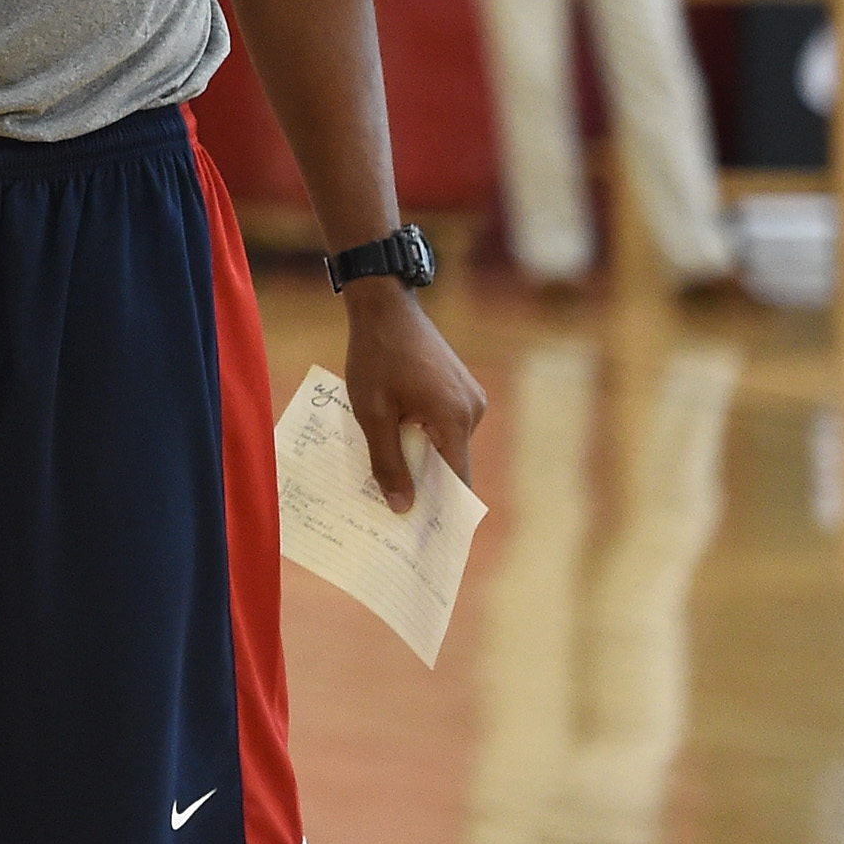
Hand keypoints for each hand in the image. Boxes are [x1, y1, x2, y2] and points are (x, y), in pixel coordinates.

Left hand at [341, 280, 484, 512]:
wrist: (383, 304)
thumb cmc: (375, 356)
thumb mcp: (372, 412)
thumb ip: (388, 461)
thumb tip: (402, 508)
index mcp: (455, 419)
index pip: (457, 482)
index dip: (442, 512)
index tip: (428, 539)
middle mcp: (472, 410)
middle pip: (452, 465)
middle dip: (427, 487)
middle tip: (399, 514)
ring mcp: (470, 398)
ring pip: (447, 445)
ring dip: (422, 458)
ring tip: (391, 478)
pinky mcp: (460, 388)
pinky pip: (445, 425)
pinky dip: (425, 437)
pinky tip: (397, 441)